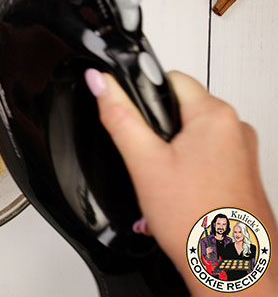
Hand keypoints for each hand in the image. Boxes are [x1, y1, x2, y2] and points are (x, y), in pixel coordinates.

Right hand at [85, 69, 276, 294]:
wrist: (227, 265)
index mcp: (216, 115)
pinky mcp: (242, 171)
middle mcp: (236, 128)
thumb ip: (119, 116)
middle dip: (156, 130)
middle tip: (148, 160)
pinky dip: (187, 168)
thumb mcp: (143, 162)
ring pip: (191, 134)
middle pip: (180, 108)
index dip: (143, 96)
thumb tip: (100, 83)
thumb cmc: (197, 219)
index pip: (170, 78)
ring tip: (164, 182)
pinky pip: (206, 155)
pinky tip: (178, 192)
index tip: (134, 118)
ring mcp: (243, 151)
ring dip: (171, 152)